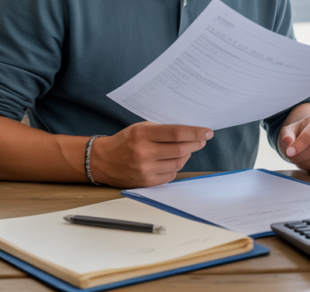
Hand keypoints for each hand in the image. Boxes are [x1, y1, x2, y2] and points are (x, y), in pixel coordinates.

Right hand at [90, 122, 212, 187]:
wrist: (102, 161)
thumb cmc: (124, 141)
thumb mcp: (140, 127)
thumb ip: (162, 129)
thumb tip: (189, 130)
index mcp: (143, 134)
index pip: (176, 133)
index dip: (195, 132)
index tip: (207, 131)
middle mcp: (144, 152)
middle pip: (181, 149)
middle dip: (196, 144)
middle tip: (202, 140)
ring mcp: (145, 169)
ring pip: (178, 163)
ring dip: (187, 155)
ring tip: (187, 149)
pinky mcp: (146, 182)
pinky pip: (171, 175)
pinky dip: (176, 167)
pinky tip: (173, 160)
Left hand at [279, 107, 309, 175]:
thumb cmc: (301, 132)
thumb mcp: (290, 130)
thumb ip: (287, 135)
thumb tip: (288, 142)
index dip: (301, 142)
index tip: (289, 151)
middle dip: (302, 155)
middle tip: (291, 157)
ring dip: (306, 164)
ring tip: (299, 160)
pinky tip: (308, 165)